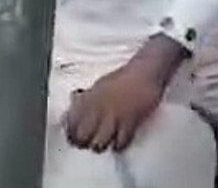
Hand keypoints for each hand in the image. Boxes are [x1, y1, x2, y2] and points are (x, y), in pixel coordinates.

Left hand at [62, 34, 187, 152]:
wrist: (146, 70)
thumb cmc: (123, 77)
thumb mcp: (99, 84)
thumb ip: (87, 97)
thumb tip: (74, 103)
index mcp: (88, 98)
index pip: (71, 122)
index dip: (71, 132)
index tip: (74, 137)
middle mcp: (97, 109)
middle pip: (83, 137)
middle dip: (85, 143)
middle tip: (89, 143)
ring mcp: (113, 116)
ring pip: (99, 143)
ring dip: (101, 145)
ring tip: (105, 143)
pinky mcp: (130, 121)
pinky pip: (121, 142)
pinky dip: (119, 145)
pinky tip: (120, 142)